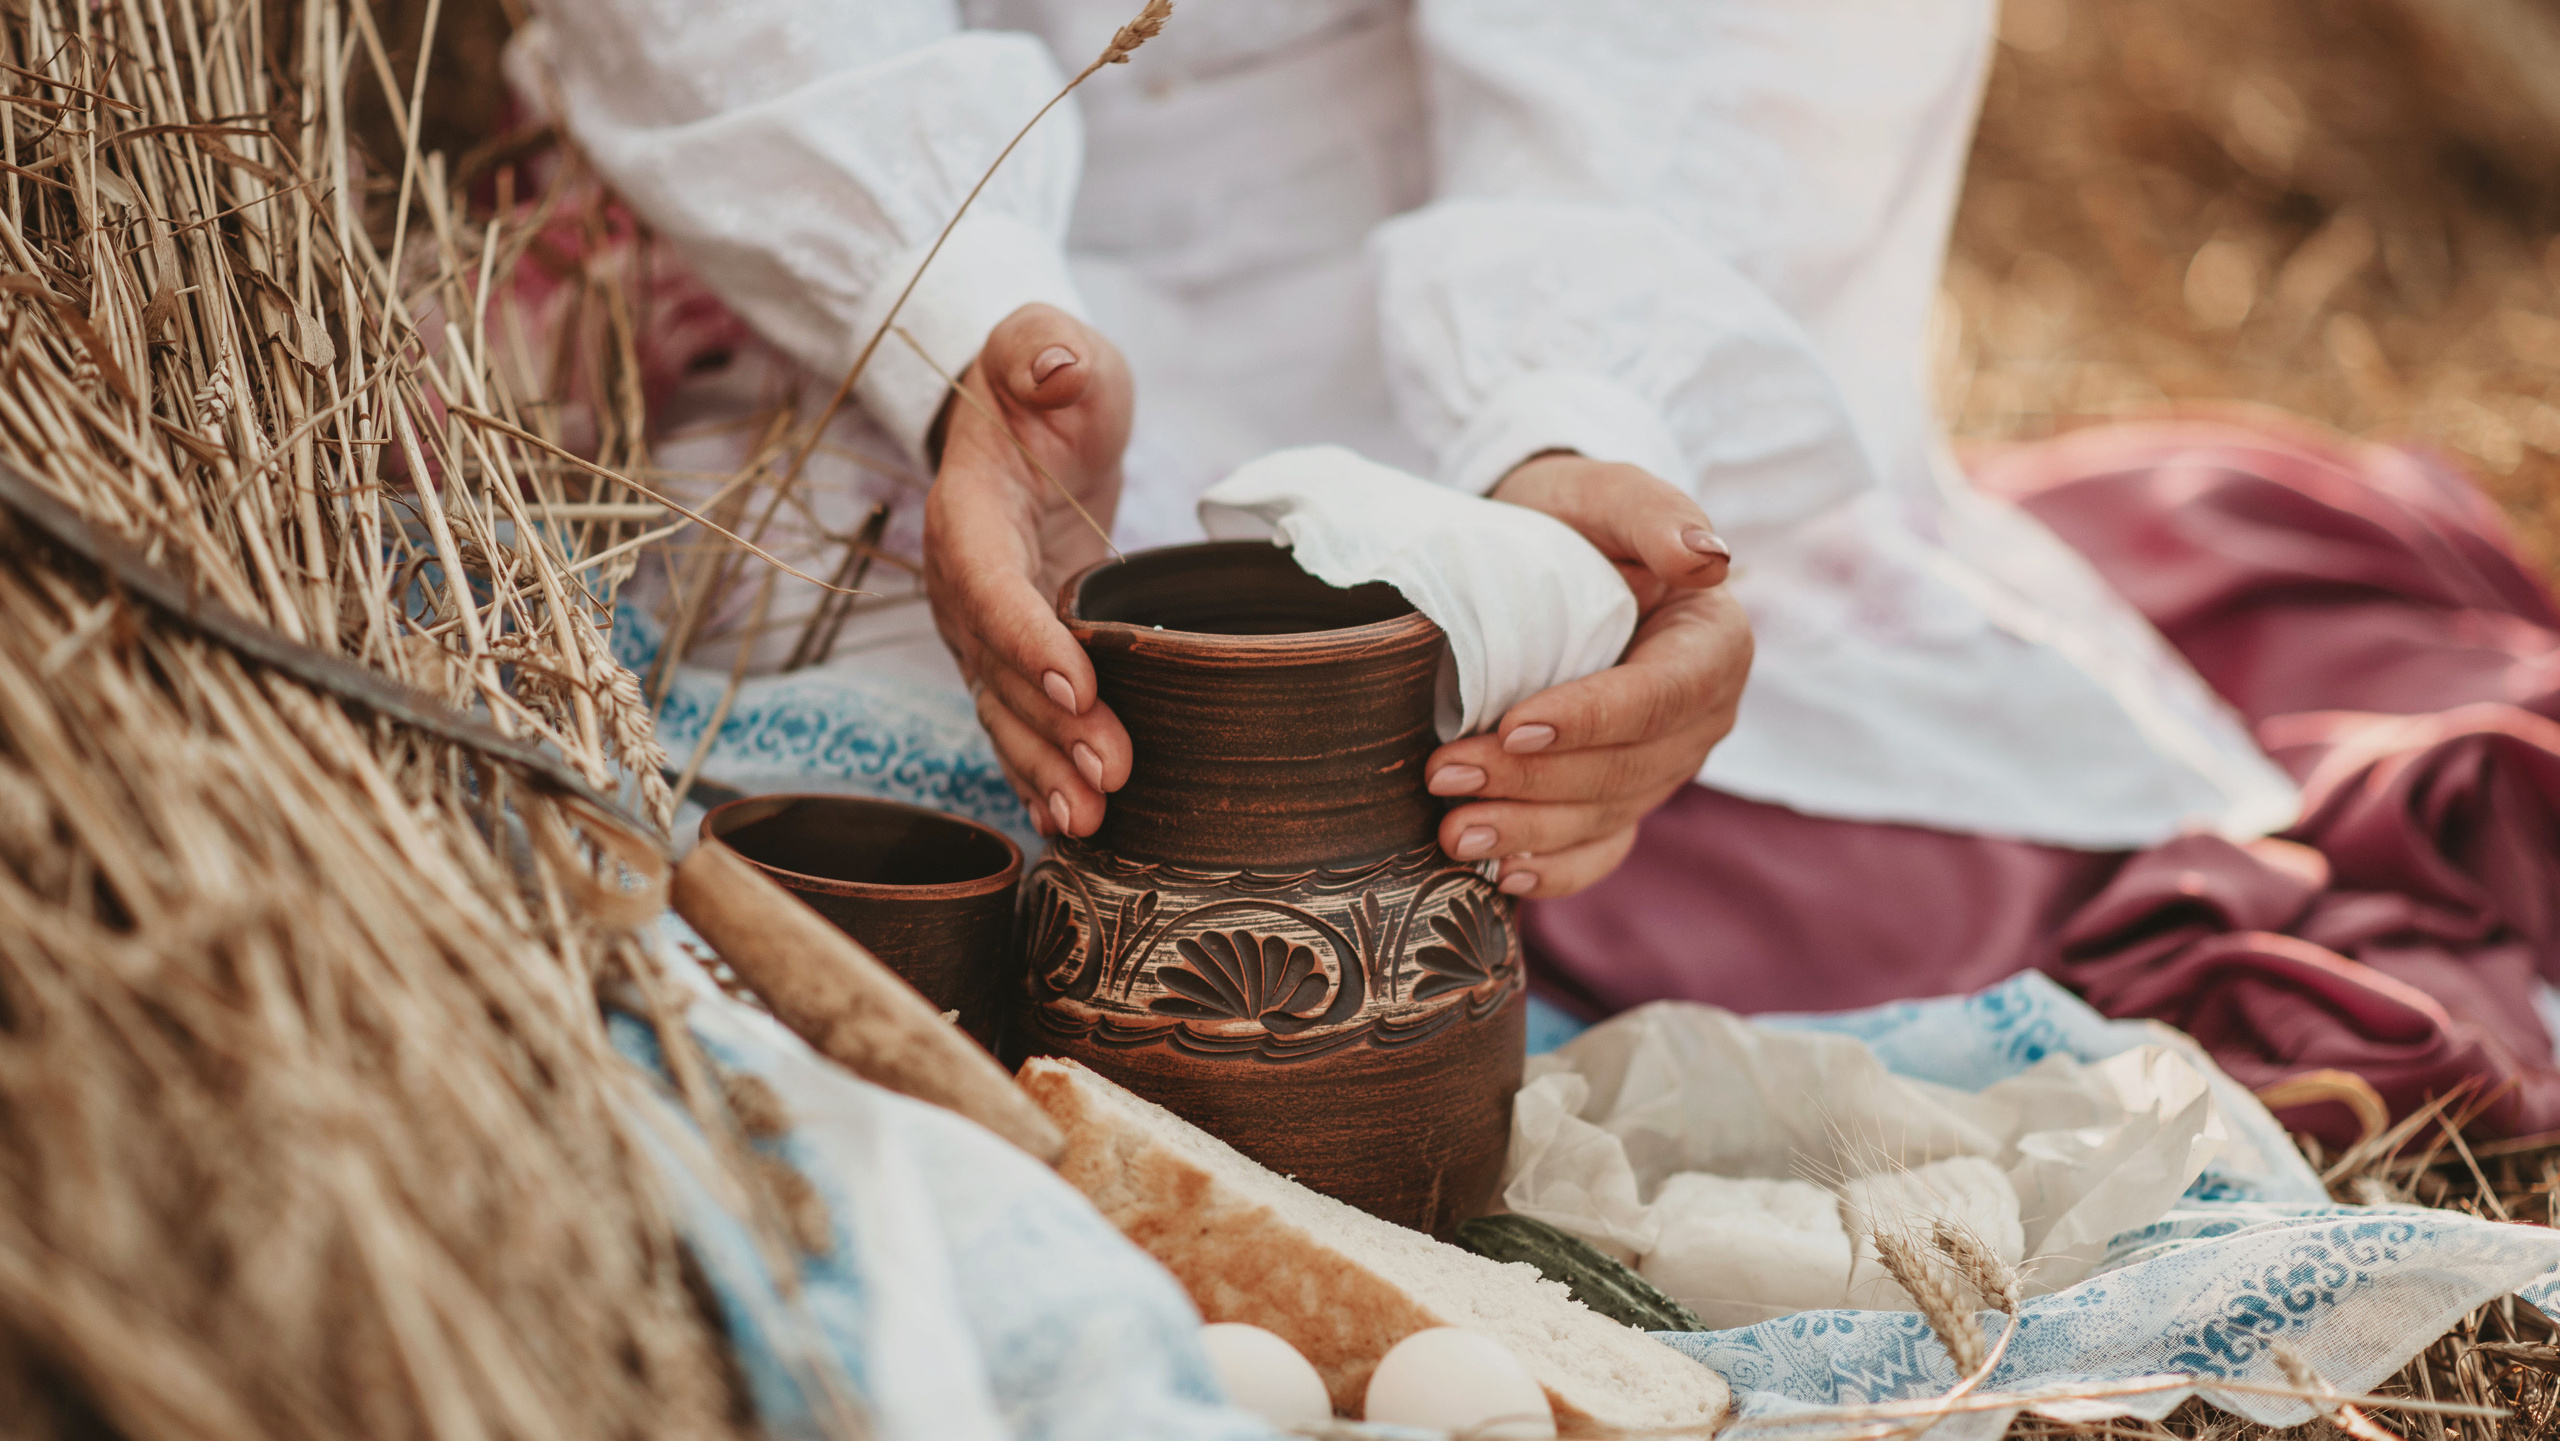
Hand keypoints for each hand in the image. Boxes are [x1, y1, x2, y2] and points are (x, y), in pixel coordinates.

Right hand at [922, 303, 1135, 839]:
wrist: (1024, 424)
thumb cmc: (1042, 383)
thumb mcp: (1047, 342)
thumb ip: (1045, 347)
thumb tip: (1053, 364)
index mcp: (967, 512)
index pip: (990, 584)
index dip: (1027, 638)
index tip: (1079, 685)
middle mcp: (962, 583)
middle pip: (997, 669)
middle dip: (1049, 730)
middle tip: (1110, 773)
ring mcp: (983, 628)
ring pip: (1004, 711)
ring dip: (1044, 769)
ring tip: (1091, 819)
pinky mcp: (1014, 655)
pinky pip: (1019, 722)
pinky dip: (1041, 773)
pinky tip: (1075, 823)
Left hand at [1422, 453, 1751, 897]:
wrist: (1543, 553)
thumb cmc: (1575, 518)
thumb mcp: (1605, 495)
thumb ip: (1654, 513)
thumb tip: (1707, 557)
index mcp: (1712, 645)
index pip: (1658, 697)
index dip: (1591, 719)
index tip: (1514, 723)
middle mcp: (1700, 717)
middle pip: (1626, 769)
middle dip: (1533, 780)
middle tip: (1446, 774)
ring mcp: (1663, 766)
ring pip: (1606, 817)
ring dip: (1528, 833)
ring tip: (1453, 833)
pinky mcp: (1624, 799)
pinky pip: (1602, 850)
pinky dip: (1557, 871)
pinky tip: (1504, 878)